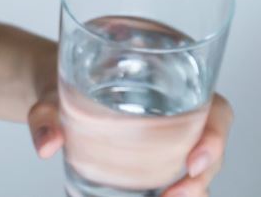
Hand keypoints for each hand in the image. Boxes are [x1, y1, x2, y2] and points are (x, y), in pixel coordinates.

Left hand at [28, 89, 232, 196]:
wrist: (53, 92)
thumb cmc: (61, 83)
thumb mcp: (52, 96)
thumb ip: (45, 116)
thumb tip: (46, 145)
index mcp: (167, 76)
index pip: (212, 105)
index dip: (215, 134)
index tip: (194, 160)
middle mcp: (176, 104)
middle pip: (210, 141)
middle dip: (204, 174)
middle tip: (174, 195)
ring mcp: (169, 131)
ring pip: (198, 162)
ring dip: (192, 187)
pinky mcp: (155, 153)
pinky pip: (176, 173)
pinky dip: (174, 190)